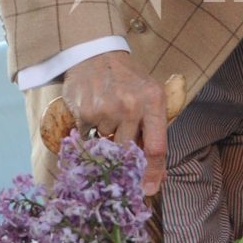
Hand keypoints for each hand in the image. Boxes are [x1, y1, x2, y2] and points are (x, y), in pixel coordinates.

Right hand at [60, 52, 168, 193]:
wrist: (94, 52)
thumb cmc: (127, 78)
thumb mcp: (149, 93)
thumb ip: (153, 126)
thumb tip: (151, 170)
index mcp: (154, 101)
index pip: (157, 147)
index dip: (153, 173)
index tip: (149, 190)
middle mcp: (132, 106)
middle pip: (129, 151)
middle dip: (124, 154)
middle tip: (119, 141)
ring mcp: (108, 109)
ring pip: (107, 144)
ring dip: (106, 137)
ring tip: (107, 113)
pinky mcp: (86, 111)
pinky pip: (88, 136)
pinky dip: (90, 130)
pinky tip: (93, 111)